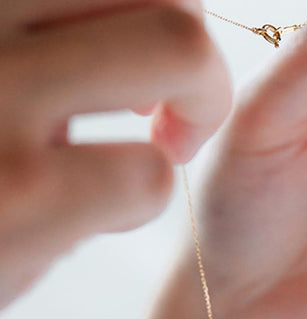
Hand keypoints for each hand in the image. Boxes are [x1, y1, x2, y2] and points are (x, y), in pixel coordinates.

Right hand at [0, 0, 230, 307]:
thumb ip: (29, 34)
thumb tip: (165, 15)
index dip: (161, 2)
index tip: (140, 66)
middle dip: (197, 53)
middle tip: (171, 117)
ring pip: (177, 50)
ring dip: (194, 113)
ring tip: (151, 155)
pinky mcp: (16, 192)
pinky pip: (149, 175)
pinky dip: (144, 201)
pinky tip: (99, 218)